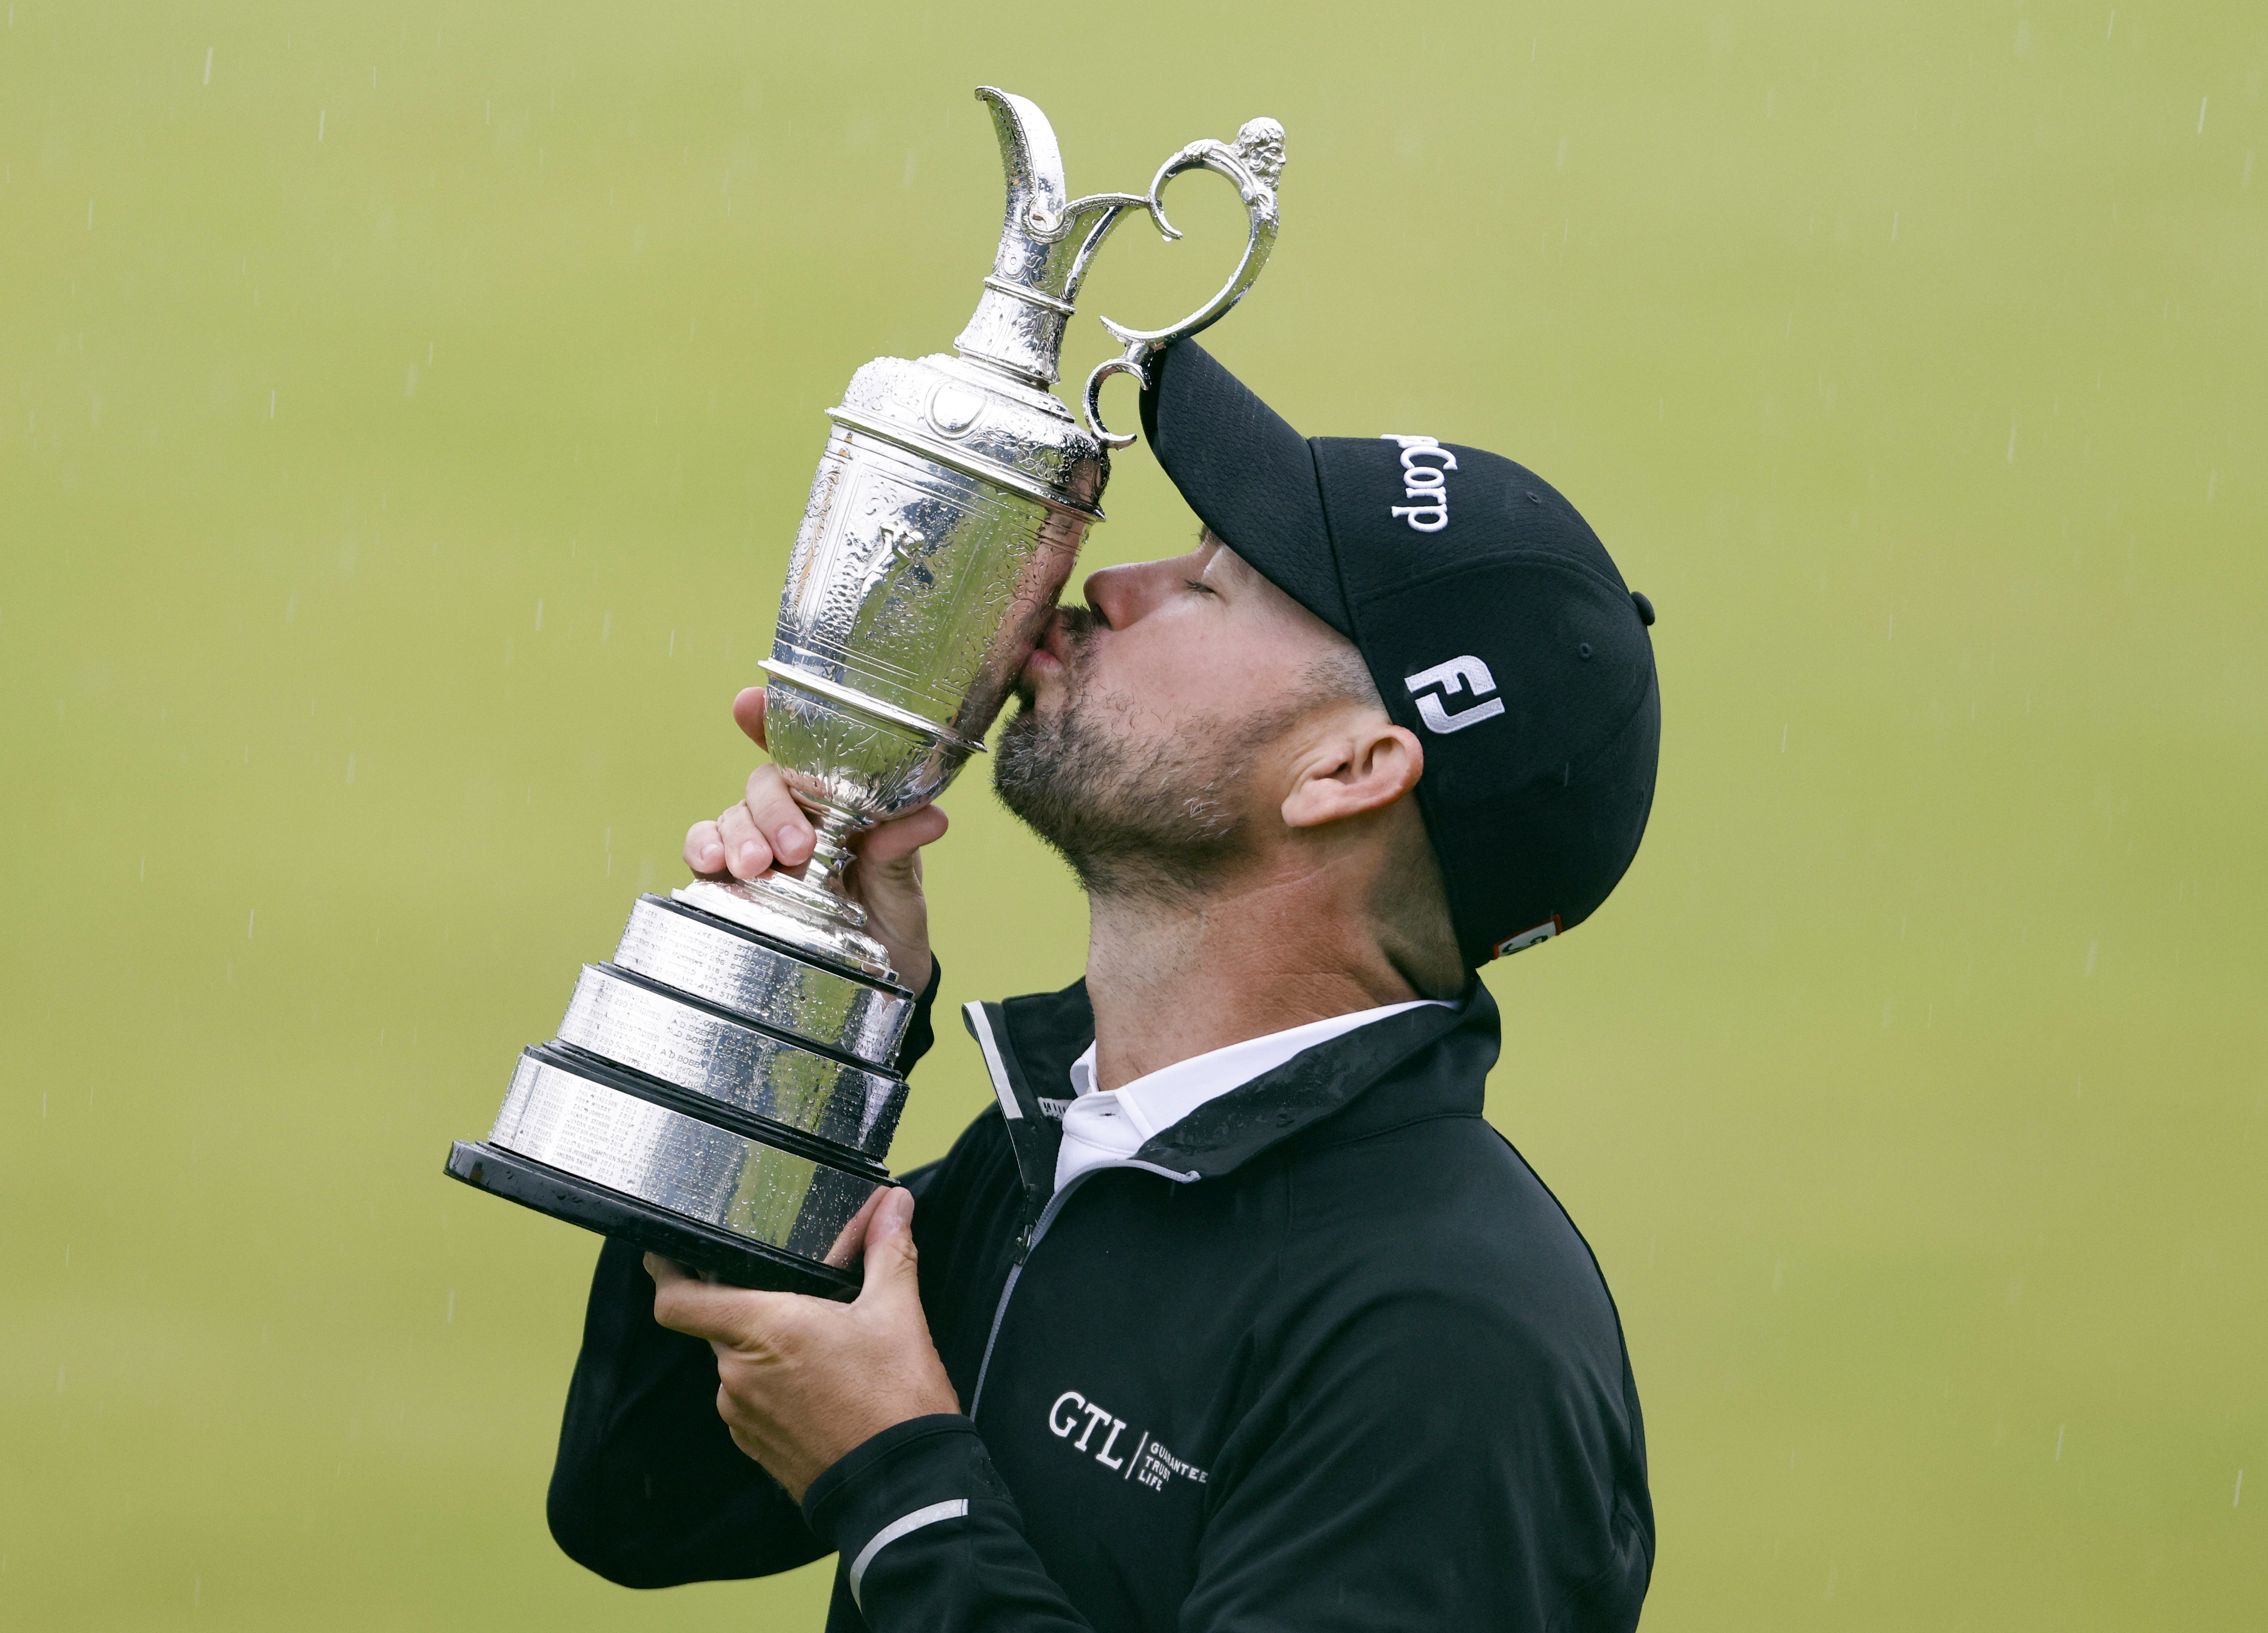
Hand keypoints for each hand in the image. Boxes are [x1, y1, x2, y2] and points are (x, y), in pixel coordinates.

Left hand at [647, 1187, 959, 1502]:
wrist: (904, 1487)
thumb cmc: (895, 1401)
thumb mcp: (897, 1314)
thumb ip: (888, 1251)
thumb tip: (893, 1205)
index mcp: (762, 1330)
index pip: (678, 1300)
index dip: (664, 1272)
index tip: (665, 1255)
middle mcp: (738, 1374)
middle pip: (717, 1325)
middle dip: (748, 1308)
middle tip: (791, 1296)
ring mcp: (743, 1415)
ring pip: (737, 1364)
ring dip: (765, 1351)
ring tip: (819, 1347)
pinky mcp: (756, 1446)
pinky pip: (749, 1402)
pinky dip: (774, 1388)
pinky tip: (818, 1386)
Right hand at [683, 687, 946, 991]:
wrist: (877, 984)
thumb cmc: (892, 924)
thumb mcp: (905, 889)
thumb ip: (902, 851)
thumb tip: (930, 817)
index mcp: (837, 804)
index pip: (802, 751)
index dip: (771, 720)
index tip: (749, 703)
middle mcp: (794, 818)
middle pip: (765, 785)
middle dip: (773, 808)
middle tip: (796, 847)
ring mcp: (759, 849)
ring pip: (732, 816)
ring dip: (738, 834)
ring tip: (758, 865)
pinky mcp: (733, 884)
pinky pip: (703, 852)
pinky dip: (701, 849)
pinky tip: (711, 863)